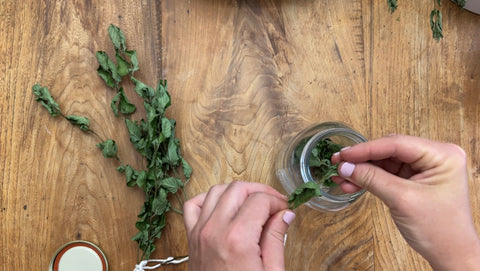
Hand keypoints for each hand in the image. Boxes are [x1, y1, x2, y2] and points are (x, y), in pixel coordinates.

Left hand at [183, 181, 295, 270]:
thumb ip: (276, 237)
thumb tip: (285, 213)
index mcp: (237, 240)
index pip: (259, 200)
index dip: (277, 200)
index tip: (285, 208)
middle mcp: (214, 231)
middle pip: (237, 189)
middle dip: (259, 191)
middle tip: (273, 204)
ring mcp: (199, 232)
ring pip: (215, 190)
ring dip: (236, 192)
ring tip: (252, 204)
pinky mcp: (191, 238)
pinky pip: (193, 205)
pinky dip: (208, 199)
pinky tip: (223, 206)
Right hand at [331, 135, 479, 269]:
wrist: (449, 254)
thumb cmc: (440, 230)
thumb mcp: (403, 200)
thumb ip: (373, 179)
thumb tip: (346, 167)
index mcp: (442, 155)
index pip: (397, 144)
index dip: (367, 148)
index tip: (345, 155)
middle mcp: (434, 157)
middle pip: (389, 150)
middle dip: (362, 159)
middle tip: (338, 163)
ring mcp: (423, 168)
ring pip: (384, 162)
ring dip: (362, 169)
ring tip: (340, 175)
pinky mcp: (413, 179)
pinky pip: (386, 173)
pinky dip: (369, 178)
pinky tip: (352, 183)